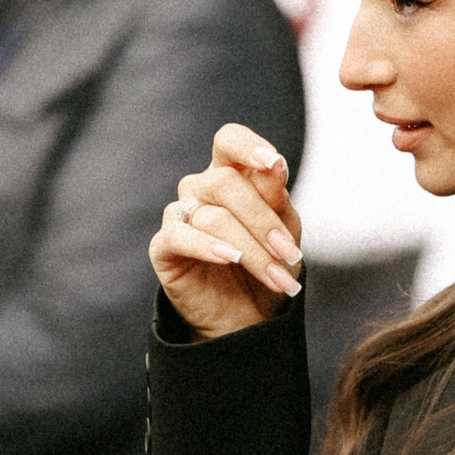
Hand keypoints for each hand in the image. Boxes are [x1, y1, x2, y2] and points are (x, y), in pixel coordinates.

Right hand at [149, 124, 303, 340]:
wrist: (249, 314)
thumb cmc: (268, 263)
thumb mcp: (285, 230)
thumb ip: (276, 198)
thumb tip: (274, 166)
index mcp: (231, 173)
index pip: (230, 140)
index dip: (248, 146)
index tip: (273, 163)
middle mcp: (201, 187)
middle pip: (226, 182)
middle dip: (263, 221)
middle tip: (289, 255)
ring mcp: (180, 214)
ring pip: (214, 217)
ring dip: (252, 250)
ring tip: (277, 277)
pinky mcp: (164, 245)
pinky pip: (180, 236)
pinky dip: (208, 247)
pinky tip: (229, 259)